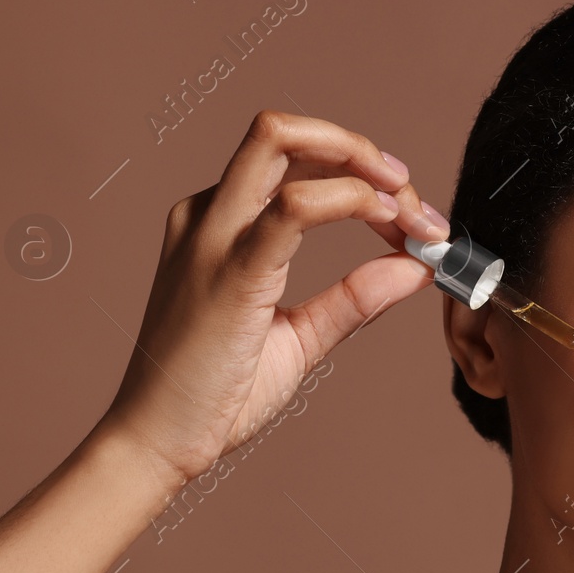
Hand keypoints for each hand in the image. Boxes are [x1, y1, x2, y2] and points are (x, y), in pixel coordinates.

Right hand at [96, 110, 447, 485]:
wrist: (158, 442)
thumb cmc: (216, 395)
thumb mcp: (302, 338)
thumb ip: (356, 298)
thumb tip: (415, 268)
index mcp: (220, 223)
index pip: (292, 159)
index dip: (360, 173)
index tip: (411, 216)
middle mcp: (210, 214)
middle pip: (283, 131)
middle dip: (360, 150)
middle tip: (410, 195)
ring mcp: (213, 235)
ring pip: (282, 141)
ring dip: (363, 166)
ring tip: (410, 217)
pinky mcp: (230, 269)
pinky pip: (295, 206)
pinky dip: (353, 204)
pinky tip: (390, 232)